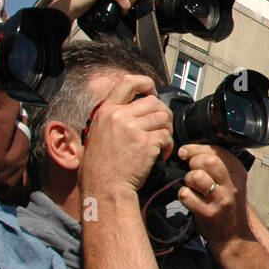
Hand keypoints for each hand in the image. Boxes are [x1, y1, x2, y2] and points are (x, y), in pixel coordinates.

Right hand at [79, 75, 172, 193]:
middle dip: (162, 114)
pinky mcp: (146, 142)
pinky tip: (161, 154)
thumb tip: (135, 107)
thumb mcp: (99, 132)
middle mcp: (118, 115)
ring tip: (161, 143)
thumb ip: (115, 117)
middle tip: (161, 129)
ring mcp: (132, 128)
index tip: (152, 93)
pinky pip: (167, 135)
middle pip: (154, 102)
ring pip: (163, 117)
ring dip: (167, 130)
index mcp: (106, 111)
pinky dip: (168, 145)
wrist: (105, 187)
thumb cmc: (102, 165)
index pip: (128, 82)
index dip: (146, 84)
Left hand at [177, 144, 250, 243]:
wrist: (233, 234)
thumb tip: (189, 149)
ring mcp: (221, 200)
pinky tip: (189, 198)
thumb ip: (218, 164)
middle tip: (190, 169)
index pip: (217, 150)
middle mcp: (232, 185)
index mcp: (239, 172)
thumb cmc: (227, 204)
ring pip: (195, 177)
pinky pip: (186, 195)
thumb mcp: (231, 181)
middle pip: (207, 161)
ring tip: (191, 186)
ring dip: (187, 179)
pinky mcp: (208, 213)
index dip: (196, 148)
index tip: (186, 152)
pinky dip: (183, 194)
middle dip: (192, 162)